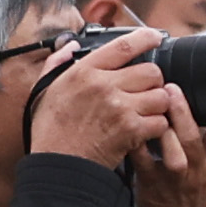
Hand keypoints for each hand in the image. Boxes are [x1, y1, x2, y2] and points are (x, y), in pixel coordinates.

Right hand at [27, 27, 184, 181]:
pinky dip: (157, 128)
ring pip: (160, 95)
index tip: (155, 38)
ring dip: (158, 105)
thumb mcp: (45, 91)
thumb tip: (70, 45)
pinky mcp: (131, 131)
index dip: (146, 38)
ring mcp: (120, 107)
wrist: (58, 168)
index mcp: (84, 71)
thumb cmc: (51, 132)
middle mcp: (104, 85)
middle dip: (153, 81)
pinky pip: (160, 121)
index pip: (124, 45)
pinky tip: (144, 131)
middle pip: (150, 71)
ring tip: (146, 112)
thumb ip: (58, 63)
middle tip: (146, 91)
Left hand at [134, 99, 205, 206]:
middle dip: (181, 113)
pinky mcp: (149, 184)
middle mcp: (194, 170)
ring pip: (169, 150)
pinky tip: (129, 125)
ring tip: (149, 103)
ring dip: (160, 127)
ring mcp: (171, 178)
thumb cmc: (194, 196)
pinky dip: (136, 142)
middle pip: (191, 139)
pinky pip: (141, 159)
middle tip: (170, 89)